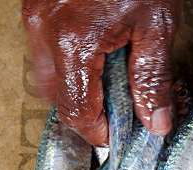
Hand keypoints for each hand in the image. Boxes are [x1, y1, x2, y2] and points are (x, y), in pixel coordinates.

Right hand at [23, 0, 181, 145]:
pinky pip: (47, 47)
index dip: (101, 132)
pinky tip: (98, 52)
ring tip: (112, 77)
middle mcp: (45, 29)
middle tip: (120, 109)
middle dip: (88, 110)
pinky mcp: (36, 3)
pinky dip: (70, 60)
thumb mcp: (157, 24)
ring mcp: (35, 14)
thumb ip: (153, 79)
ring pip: (49, 74)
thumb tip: (154, 122)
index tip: (121, 134)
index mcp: (74, 41)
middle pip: (58, 97)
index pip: (78, 111)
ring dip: (77, 86)